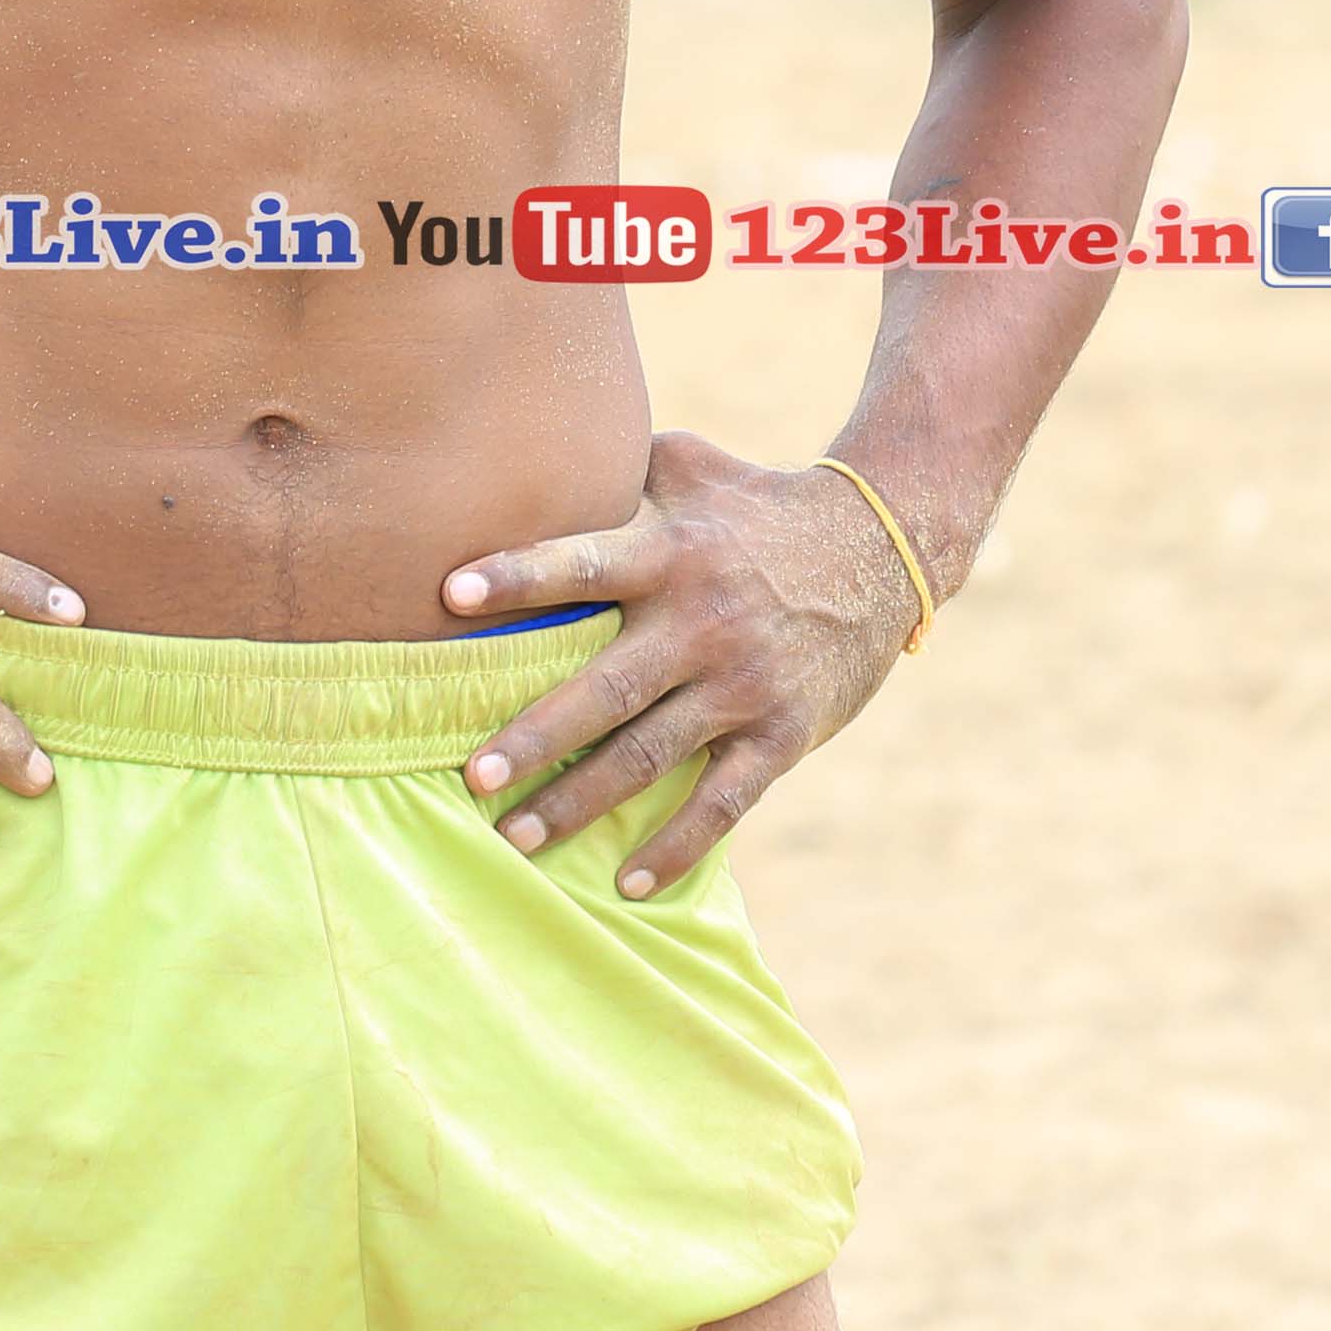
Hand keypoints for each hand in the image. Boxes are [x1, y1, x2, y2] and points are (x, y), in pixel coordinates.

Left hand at [439, 430, 928, 899]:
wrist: (882, 545)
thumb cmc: (757, 503)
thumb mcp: (690, 467)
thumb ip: (614, 468)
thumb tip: (526, 447)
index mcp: (672, 552)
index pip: (584, 561)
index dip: (519, 575)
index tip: (449, 593)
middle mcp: (704, 621)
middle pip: (608, 688)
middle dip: (536, 735)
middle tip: (472, 776)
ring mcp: (745, 684)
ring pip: (651, 755)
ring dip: (581, 800)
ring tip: (517, 836)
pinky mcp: (783, 732)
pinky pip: (724, 801)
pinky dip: (677, 845)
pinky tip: (627, 883)